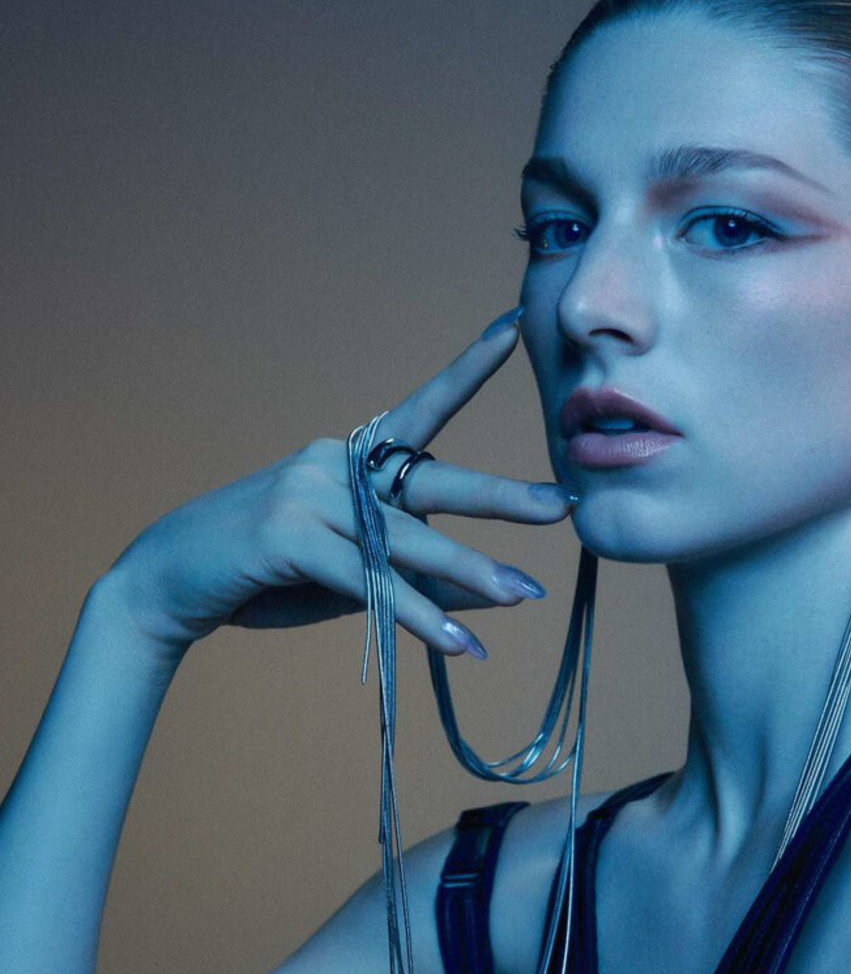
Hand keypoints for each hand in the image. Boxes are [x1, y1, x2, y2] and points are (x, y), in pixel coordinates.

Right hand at [102, 310, 574, 658]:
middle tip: (558, 506)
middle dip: (499, 495)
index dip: (466, 370)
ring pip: (406, 538)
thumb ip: (415, 573)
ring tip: (522, 594)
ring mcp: (309, 496)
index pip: (420, 411)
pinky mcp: (289, 537)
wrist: (169, 582)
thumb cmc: (268, 574)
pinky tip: (459, 643)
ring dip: (467, 571)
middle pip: (430, 478)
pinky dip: (417, 616)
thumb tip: (493, 590)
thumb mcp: (351, 573)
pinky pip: (369, 581)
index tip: (513, 329)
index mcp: (350, 459)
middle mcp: (334, 464)